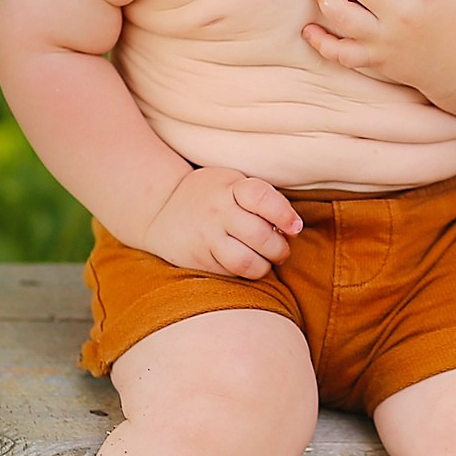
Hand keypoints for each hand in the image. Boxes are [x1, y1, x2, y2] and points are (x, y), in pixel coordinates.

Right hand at [135, 165, 301, 277]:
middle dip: (280, 248)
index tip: (295, 227)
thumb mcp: (232, 183)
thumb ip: (260, 198)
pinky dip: (247, 272)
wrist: (160, 208)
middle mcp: (217, 212)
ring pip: (246, 261)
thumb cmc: (211, 195)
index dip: (284, 214)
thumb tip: (293, 228)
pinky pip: (231, 272)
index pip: (261, 198)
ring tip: (268, 261)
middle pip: (259, 235)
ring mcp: (206, 237)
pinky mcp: (199, 259)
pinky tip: (248, 264)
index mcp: (230, 188)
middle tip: (282, 249)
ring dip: (266, 265)